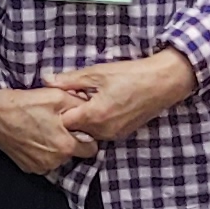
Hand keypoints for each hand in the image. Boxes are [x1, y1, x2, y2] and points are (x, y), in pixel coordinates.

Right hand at [0, 86, 89, 175]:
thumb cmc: (25, 104)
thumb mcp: (57, 97)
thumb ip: (79, 105)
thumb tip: (91, 109)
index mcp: (65, 146)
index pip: (91, 149)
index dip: (88, 137)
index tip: (80, 129)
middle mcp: (54, 161)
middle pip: (74, 155)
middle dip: (71, 143)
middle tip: (60, 127)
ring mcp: (40, 166)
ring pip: (59, 160)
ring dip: (56, 148)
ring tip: (44, 130)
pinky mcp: (28, 167)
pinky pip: (43, 162)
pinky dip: (42, 153)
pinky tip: (34, 138)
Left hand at [51, 47, 196, 146]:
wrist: (163, 83)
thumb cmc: (131, 75)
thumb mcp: (97, 73)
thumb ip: (69, 80)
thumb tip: (47, 80)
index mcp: (94, 115)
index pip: (63, 123)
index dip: (59, 110)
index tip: (60, 98)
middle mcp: (103, 131)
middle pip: (74, 130)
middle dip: (71, 116)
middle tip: (74, 97)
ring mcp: (114, 135)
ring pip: (87, 132)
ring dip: (84, 119)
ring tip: (90, 100)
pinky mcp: (122, 134)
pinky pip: (101, 132)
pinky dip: (97, 122)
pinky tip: (103, 105)